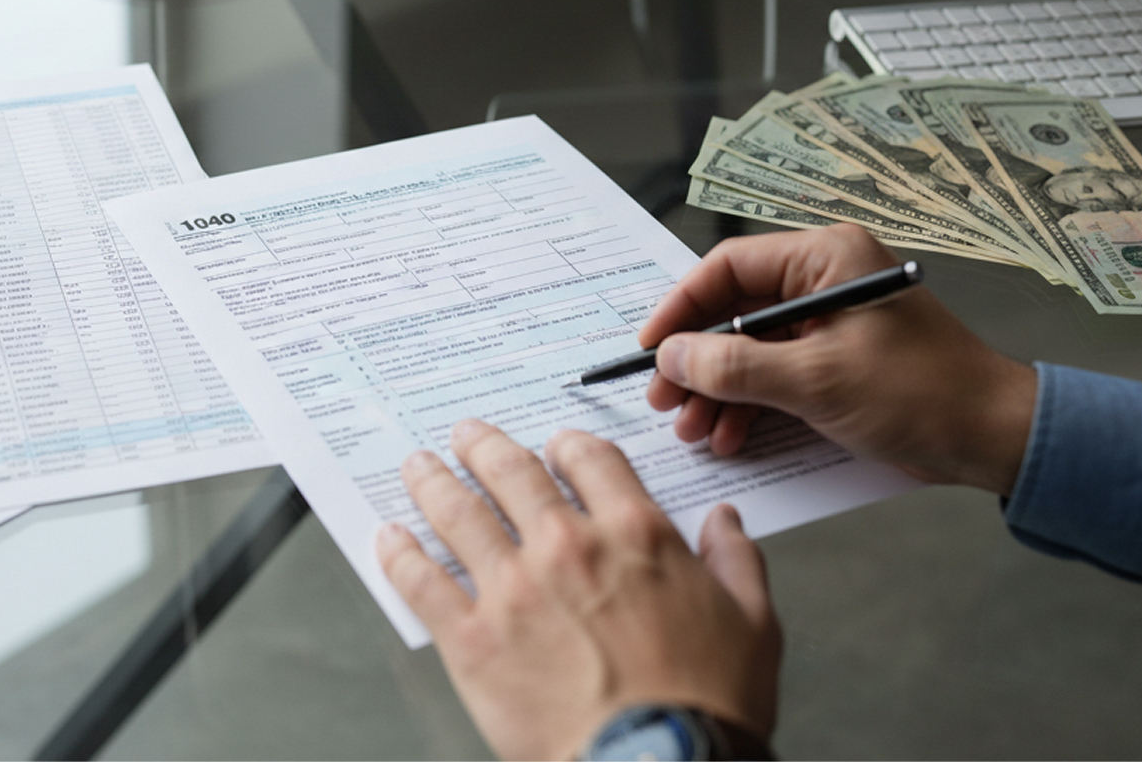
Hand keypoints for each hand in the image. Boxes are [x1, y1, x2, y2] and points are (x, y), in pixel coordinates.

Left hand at [377, 420, 780, 760]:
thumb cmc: (708, 705)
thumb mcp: (753, 623)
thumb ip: (736, 561)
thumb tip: (726, 522)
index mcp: (635, 534)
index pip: (590, 460)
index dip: (567, 446)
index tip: (553, 446)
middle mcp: (567, 546)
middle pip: (511, 472)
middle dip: (482, 446)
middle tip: (465, 435)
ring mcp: (514, 589)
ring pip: (459, 512)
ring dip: (433, 482)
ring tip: (417, 466)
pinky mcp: (474, 639)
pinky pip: (424, 582)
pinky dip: (401, 554)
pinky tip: (389, 538)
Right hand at [638, 224, 1036, 495]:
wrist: (994, 439)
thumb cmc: (919, 394)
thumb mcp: (815, 380)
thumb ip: (735, 367)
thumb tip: (670, 357)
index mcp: (824, 260)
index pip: (728, 268)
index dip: (680, 308)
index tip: (650, 348)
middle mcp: (823, 281)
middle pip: (733, 312)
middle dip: (696, 362)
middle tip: (665, 401)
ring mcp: (828, 324)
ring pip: (749, 350)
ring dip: (717, 391)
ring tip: (694, 431)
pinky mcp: (835, 362)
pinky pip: (774, 376)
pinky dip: (749, 405)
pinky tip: (730, 437)